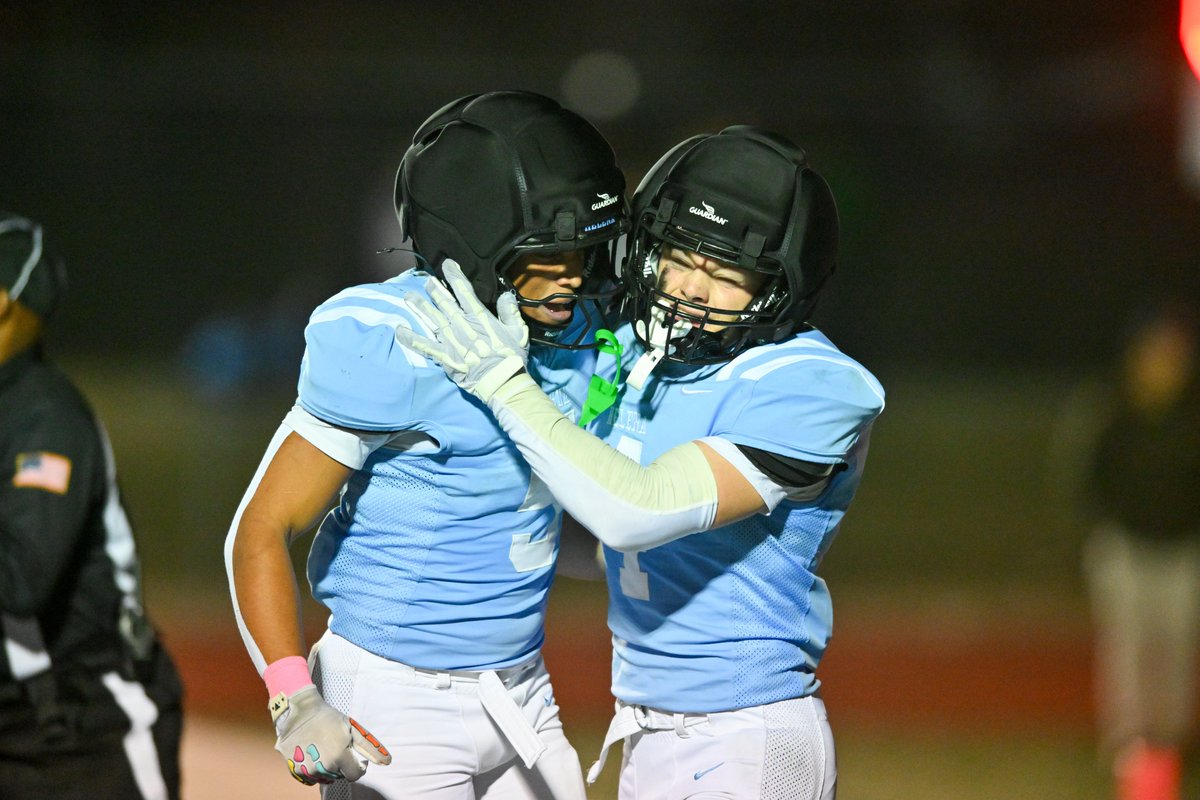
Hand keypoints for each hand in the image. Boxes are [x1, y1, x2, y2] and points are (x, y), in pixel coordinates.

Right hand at [270, 685, 390, 784]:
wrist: (299, 712)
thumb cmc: (328, 718)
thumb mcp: (352, 728)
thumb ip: (370, 747)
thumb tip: (387, 761)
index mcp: (340, 756)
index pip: (355, 775)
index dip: (356, 766)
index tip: (351, 755)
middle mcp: (324, 766)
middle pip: (339, 776)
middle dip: (341, 764)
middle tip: (335, 746)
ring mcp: (308, 770)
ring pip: (325, 777)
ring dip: (327, 767)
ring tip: (322, 748)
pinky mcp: (295, 770)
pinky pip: (310, 778)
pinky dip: (312, 770)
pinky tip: (311, 754)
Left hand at [395, 259, 528, 401]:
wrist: (501, 380)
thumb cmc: (512, 356)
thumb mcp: (518, 331)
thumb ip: (510, 311)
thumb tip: (505, 295)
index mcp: (479, 317)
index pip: (464, 291)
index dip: (454, 275)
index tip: (447, 264)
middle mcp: (462, 324)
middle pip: (444, 302)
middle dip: (434, 289)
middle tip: (427, 281)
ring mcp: (451, 340)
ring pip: (432, 318)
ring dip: (420, 306)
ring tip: (409, 297)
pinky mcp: (444, 356)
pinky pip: (424, 345)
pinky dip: (411, 338)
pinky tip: (399, 330)